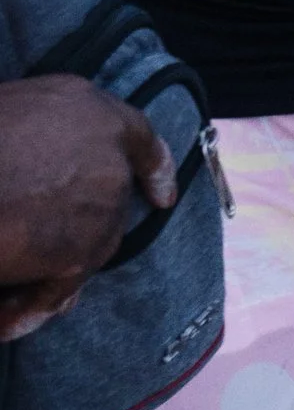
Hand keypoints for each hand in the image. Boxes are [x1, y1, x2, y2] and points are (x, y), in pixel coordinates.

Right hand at [0, 73, 177, 334]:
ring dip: (41, 271)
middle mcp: (104, 146)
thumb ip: (30, 151)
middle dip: (74, 230)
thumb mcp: (1, 125)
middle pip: (107, 201)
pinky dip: (27, 307)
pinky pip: (59, 287)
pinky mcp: (87, 246)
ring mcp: (103, 197)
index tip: (162, 194)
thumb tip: (36, 208)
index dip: (151, 166)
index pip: (134, 135)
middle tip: (23, 248)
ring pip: (84, 247)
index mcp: (80, 102)